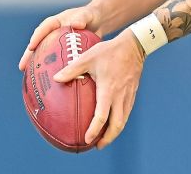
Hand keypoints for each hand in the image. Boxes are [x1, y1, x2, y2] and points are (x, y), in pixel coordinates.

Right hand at [17, 5, 100, 71]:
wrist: (98, 21)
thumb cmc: (91, 15)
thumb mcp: (86, 15)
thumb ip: (81, 18)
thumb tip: (75, 24)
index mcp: (56, 22)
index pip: (43, 29)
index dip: (36, 38)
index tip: (31, 47)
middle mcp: (53, 32)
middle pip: (39, 43)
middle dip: (29, 55)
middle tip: (22, 67)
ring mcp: (56, 42)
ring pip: (44, 53)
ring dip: (36, 63)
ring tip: (29, 77)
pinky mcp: (62, 51)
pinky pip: (54, 60)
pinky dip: (50, 68)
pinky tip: (48, 80)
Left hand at [53, 33, 145, 149]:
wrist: (134, 45)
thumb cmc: (109, 51)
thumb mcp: (88, 57)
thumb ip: (72, 69)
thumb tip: (56, 78)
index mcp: (108, 90)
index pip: (102, 116)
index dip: (94, 130)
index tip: (87, 140)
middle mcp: (120, 96)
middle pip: (117, 125)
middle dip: (108, 138)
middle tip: (97, 146)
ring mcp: (128, 95)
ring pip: (124, 120)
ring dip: (114, 132)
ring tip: (105, 138)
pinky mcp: (132, 93)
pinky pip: (127, 111)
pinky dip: (120, 120)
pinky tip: (113, 120)